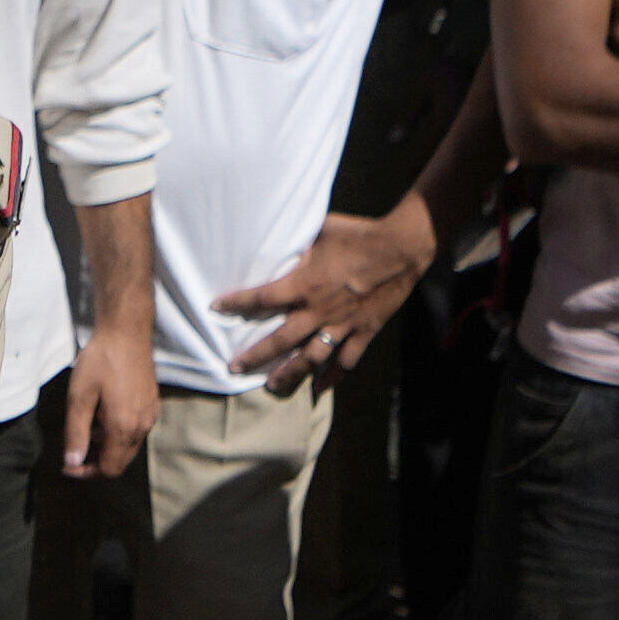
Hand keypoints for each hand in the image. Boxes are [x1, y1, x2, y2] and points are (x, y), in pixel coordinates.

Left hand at [51, 326, 157, 483]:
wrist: (127, 333)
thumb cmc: (100, 361)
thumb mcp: (79, 397)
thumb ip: (76, 433)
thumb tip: (72, 463)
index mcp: (124, 427)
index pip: (108, 469)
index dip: (86, 473)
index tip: (68, 465)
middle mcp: (142, 427)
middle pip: (120, 462)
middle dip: (96, 463)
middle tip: (73, 452)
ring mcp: (150, 416)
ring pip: (128, 448)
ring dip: (107, 448)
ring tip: (86, 430)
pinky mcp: (152, 406)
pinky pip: (136, 432)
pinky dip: (118, 435)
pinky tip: (103, 417)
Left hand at [221, 201, 431, 391]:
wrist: (401, 248)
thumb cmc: (358, 234)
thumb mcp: (320, 231)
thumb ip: (297, 244)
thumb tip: (275, 239)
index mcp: (306, 284)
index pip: (262, 298)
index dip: (237, 303)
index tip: (217, 306)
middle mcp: (320, 310)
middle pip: (280, 340)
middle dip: (255, 356)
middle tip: (235, 368)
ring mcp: (343, 324)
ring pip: (311, 358)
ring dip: (289, 374)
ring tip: (272, 385)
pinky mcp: (364, 331)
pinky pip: (347, 360)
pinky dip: (334, 376)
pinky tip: (320, 387)